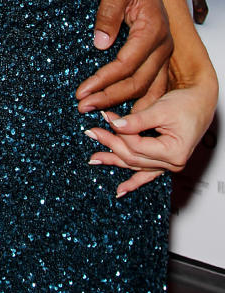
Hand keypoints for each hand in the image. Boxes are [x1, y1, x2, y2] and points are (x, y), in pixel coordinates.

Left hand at [76, 0, 171, 113]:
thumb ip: (108, 12)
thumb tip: (100, 43)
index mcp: (153, 29)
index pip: (127, 65)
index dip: (104, 81)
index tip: (82, 92)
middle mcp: (162, 44)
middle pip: (138, 82)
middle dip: (109, 98)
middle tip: (83, 107)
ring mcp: (162, 52)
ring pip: (147, 88)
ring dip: (123, 104)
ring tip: (97, 114)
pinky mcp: (156, 55)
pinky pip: (151, 84)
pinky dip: (137, 100)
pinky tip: (121, 112)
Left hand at [84, 81, 217, 195]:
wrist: (201, 102)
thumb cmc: (187, 104)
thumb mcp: (161, 110)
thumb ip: (137, 120)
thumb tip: (115, 125)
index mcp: (174, 152)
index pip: (137, 146)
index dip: (119, 132)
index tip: (106, 117)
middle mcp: (173, 163)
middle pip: (133, 157)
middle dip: (111, 144)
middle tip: (92, 132)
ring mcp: (169, 165)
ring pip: (136, 165)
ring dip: (114, 160)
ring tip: (94, 158)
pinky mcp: (164, 161)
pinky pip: (146, 174)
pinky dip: (133, 182)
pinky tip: (120, 191)